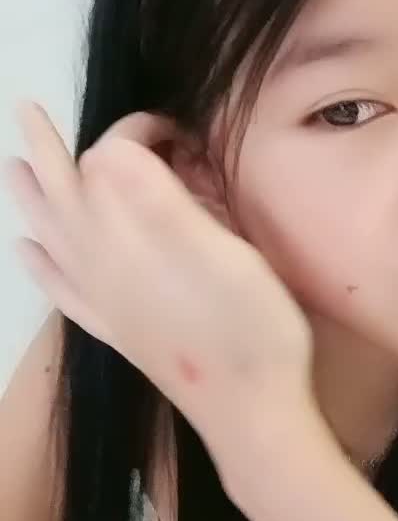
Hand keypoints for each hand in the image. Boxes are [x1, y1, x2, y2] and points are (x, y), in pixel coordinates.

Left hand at [4, 101, 317, 491]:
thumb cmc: (251, 327)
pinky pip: (60, 290)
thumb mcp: (223, 251)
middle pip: (62, 194)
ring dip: (31, 198)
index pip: (109, 161)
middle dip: (48, 148)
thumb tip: (111, 149)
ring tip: (13, 169)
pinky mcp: (113, 329)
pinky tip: (28, 253)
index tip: (175, 130)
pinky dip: (38, 265)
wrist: (249, 411)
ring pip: (50, 237)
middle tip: (26, 109)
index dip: (135, 131)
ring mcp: (103, 300)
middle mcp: (102, 264)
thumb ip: (159, 200)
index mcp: (129, 238)